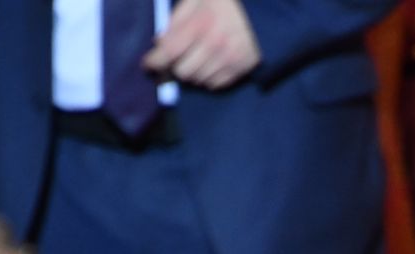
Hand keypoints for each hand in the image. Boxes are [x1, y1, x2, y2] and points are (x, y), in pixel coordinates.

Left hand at [144, 0, 259, 90]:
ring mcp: (230, 60)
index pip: (170, 51)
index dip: (154, 61)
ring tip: (197, 57)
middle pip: (182, 72)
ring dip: (192, 72)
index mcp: (202, 23)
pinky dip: (208, 77)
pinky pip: (214, 84)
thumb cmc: (228, 2)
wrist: (266, 10)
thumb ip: (177, 19)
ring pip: (198, 80)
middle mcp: (215, 45)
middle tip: (178, 57)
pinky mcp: (241, 69)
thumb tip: (160, 43)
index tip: (148, 64)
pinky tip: (211, 62)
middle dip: (175, 66)